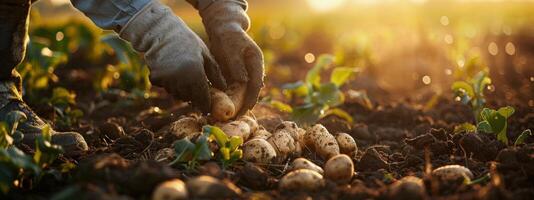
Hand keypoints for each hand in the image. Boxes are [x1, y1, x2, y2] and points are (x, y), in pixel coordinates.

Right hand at [119, 1, 225, 112]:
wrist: (162, 32)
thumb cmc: (188, 42)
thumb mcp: (206, 55)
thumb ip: (215, 74)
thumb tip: (223, 89)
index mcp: (196, 73)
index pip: (203, 98)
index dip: (206, 104)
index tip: (207, 105)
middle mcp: (181, 80)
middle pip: (189, 98)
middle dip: (194, 96)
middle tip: (195, 85)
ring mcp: (167, 80)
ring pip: (177, 94)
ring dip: (182, 90)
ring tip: (184, 74)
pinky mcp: (156, 79)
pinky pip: (165, 88)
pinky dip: (169, 83)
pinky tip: (172, 70)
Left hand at [199, 0, 263, 114]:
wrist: (223, 29)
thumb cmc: (227, 37)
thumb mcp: (231, 49)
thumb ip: (237, 65)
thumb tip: (243, 81)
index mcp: (256, 61)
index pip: (256, 83)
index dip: (251, 97)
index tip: (246, 109)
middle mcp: (253, 68)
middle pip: (251, 90)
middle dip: (245, 104)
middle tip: (236, 117)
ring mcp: (246, 72)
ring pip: (244, 92)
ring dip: (238, 103)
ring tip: (230, 116)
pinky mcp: (237, 75)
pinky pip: (235, 89)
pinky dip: (231, 98)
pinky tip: (224, 107)